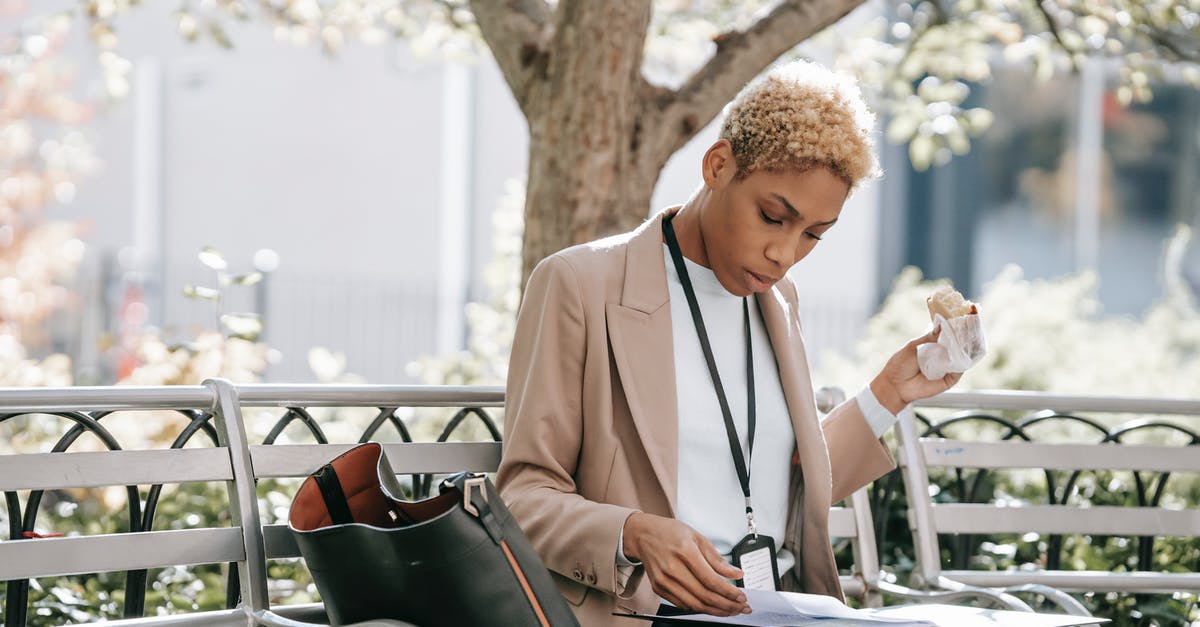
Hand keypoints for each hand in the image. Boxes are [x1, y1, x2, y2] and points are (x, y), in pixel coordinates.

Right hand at [622, 513, 749, 615]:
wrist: (643, 535)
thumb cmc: (669, 533)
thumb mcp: (697, 537)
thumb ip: (717, 558)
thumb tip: (735, 573)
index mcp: (684, 552)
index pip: (711, 580)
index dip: (729, 593)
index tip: (742, 596)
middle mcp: (672, 568)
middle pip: (704, 596)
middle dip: (727, 605)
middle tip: (741, 607)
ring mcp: (664, 581)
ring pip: (695, 605)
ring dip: (716, 611)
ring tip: (730, 610)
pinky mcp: (659, 589)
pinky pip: (683, 605)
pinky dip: (700, 608)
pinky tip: (712, 606)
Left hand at [870, 326, 961, 413]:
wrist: (894, 385)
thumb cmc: (899, 366)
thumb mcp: (912, 346)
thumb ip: (927, 338)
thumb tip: (941, 327)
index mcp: (931, 350)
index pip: (946, 340)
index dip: (953, 332)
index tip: (959, 322)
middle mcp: (940, 360)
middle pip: (955, 349)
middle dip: (961, 340)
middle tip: (966, 329)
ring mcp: (945, 370)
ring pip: (959, 359)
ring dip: (963, 351)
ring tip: (966, 340)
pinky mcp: (948, 381)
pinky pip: (958, 372)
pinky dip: (961, 363)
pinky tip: (961, 355)